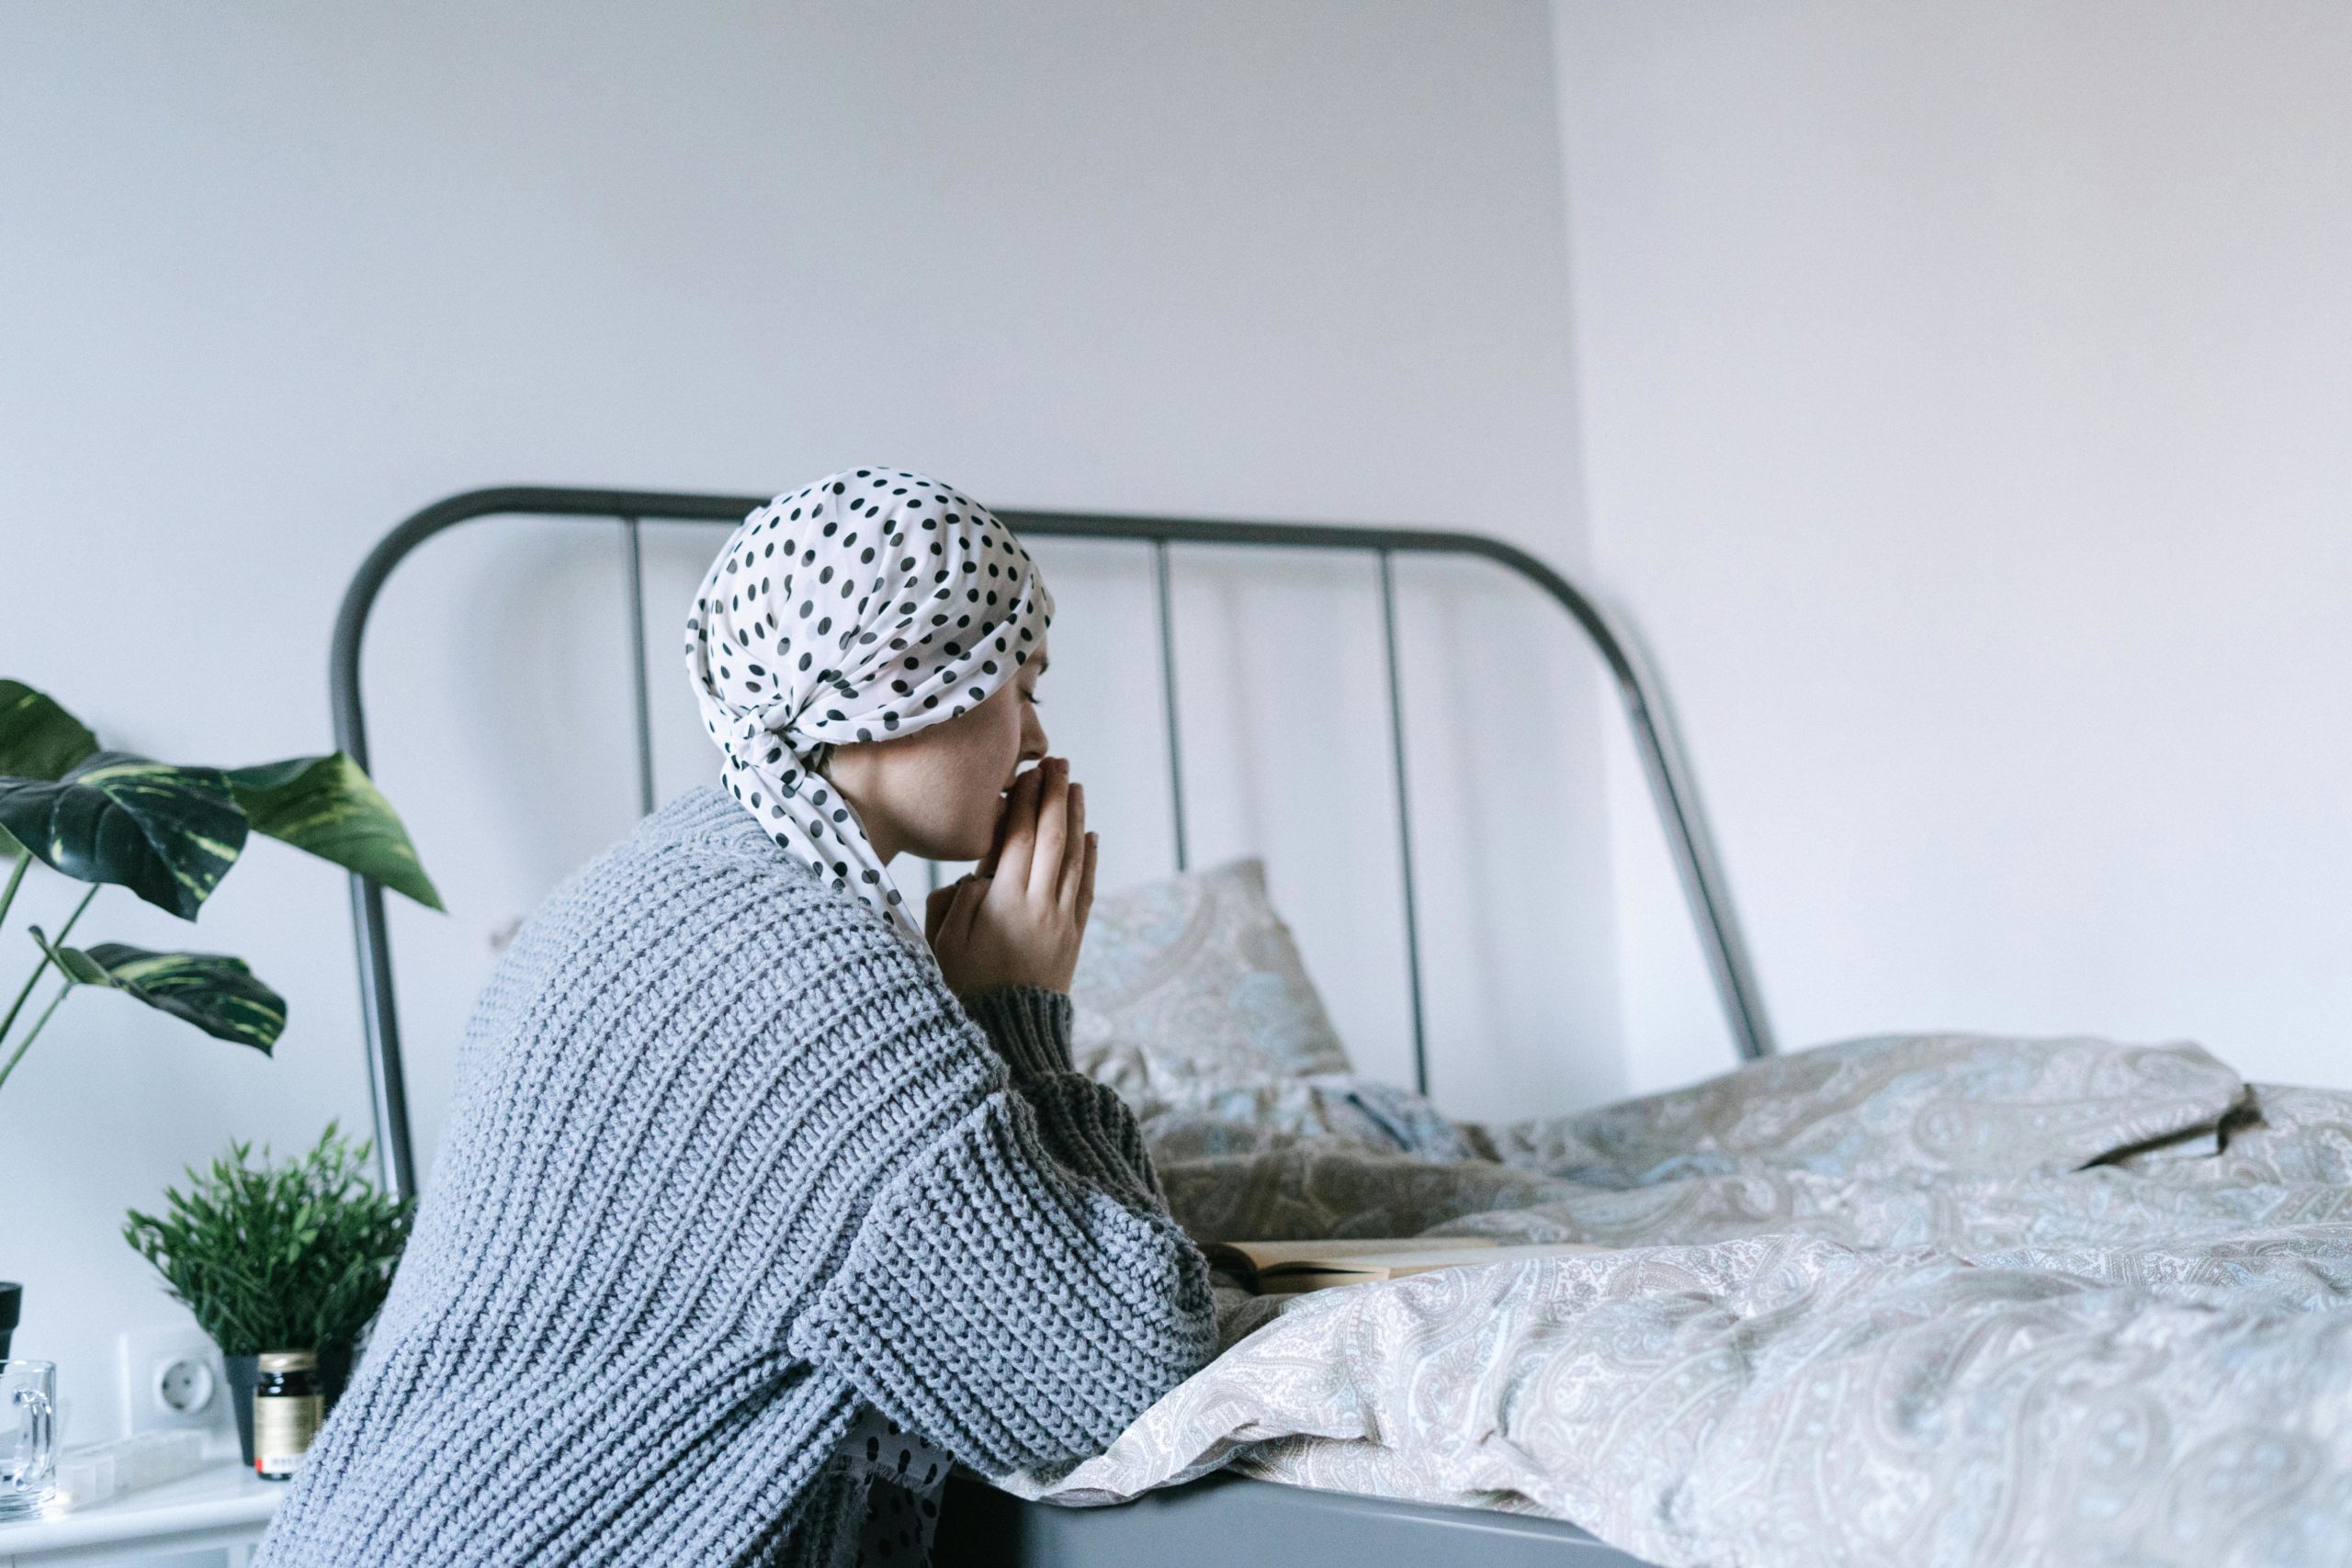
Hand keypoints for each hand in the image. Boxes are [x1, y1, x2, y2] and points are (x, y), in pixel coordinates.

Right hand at [927, 756, 1096, 999]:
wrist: (1010, 1034)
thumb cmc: (965, 988)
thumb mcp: (944, 943)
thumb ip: (957, 901)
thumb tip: (979, 874)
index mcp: (1003, 901)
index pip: (1017, 835)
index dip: (1024, 800)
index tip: (1026, 773)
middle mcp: (1038, 903)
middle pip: (1052, 836)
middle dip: (1054, 795)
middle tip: (1057, 763)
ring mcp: (1061, 919)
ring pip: (1074, 856)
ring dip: (1076, 817)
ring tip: (1074, 787)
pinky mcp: (1074, 935)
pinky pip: (1085, 886)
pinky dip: (1089, 857)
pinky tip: (1090, 836)